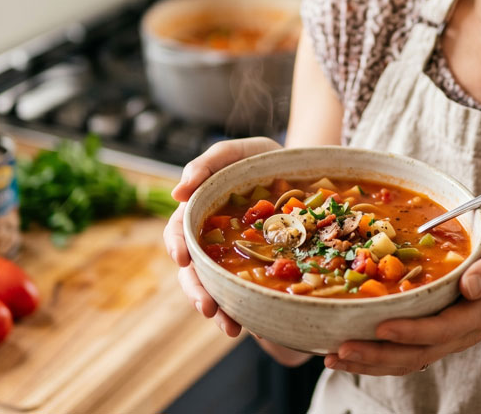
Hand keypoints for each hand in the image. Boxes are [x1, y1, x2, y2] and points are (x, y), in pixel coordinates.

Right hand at [163, 137, 281, 337]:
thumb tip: (177, 193)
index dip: (177, 246)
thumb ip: (207, 164)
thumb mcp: (236, 153)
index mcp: (200, 211)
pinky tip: (254, 325)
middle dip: (197, 291)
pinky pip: (247, 292)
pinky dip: (247, 310)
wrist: (303, 170)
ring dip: (220, 310)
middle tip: (208, 309)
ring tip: (230, 328)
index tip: (183, 259)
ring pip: (217, 288)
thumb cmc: (262, 158)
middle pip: (194, 270)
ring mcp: (234, 257)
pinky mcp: (258, 269)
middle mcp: (212, 239)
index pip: (178, 232)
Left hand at [325, 229, 480, 375]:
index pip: (445, 328)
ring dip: (370, 363)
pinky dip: (374, 357)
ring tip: (334, 358)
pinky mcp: (433, 337)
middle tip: (342, 350)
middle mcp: (461, 332)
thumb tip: (470, 285)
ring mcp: (446, 338)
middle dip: (379, 355)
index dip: (413, 331)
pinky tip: (346, 353)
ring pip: (407, 360)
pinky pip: (403, 354)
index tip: (383, 328)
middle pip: (419, 353)